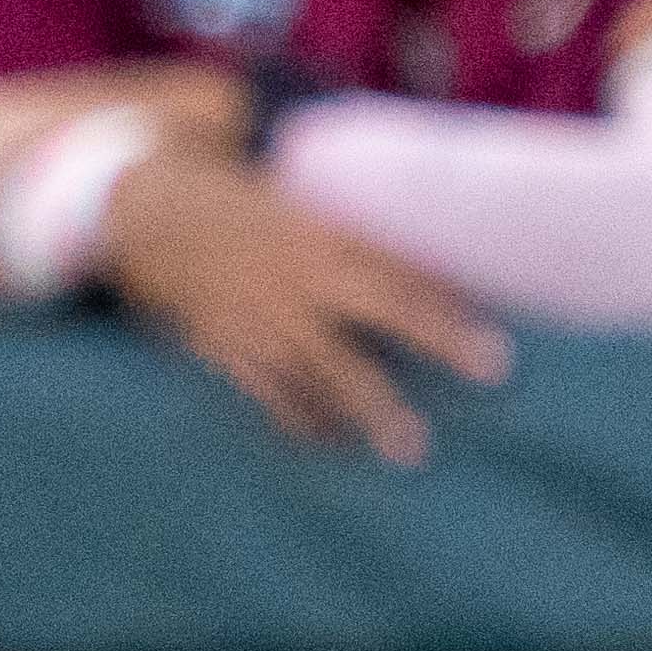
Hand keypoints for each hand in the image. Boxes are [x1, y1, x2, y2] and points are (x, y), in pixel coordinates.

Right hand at [95, 147, 510, 464]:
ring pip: (325, 366)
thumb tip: (432, 269)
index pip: (400, 270)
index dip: (452, 304)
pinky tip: (333, 442)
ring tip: (410, 446)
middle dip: (436, 341)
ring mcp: (261, 313)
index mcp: (323, 234)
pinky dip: (302, 420)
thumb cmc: (245, 209)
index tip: (499, 340)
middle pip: (381, 311)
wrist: (151, 214)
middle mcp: (298, 275)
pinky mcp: (226, 344)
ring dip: (369, 407)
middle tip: (489, 375)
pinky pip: (269, 391)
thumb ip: (356, 235)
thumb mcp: (301, 205)